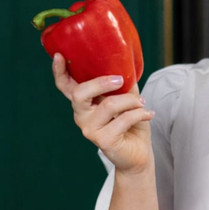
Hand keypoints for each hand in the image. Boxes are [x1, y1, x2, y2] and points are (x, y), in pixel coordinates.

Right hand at [52, 53, 155, 173]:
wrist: (138, 154)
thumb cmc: (131, 123)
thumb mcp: (126, 97)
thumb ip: (122, 82)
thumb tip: (125, 62)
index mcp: (85, 102)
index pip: (65, 86)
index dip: (59, 71)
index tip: (59, 55)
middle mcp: (82, 115)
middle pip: (79, 93)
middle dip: (101, 82)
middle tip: (120, 80)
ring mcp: (90, 129)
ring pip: (108, 104)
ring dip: (130, 100)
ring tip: (142, 102)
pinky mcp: (103, 140)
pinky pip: (123, 119)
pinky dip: (140, 113)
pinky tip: (148, 114)